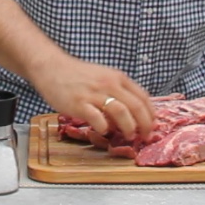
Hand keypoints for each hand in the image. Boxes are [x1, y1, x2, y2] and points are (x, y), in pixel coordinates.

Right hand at [30, 58, 153, 141]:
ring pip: (121, 112)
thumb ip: (118, 90)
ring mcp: (94, 94)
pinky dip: (105, 128)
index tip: (152, 125)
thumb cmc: (78, 75)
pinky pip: (98, 119)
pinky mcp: (80, 104)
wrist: (52, 68)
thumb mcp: (103, 76)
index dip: (151, 114)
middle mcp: (109, 84)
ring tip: (128, 136)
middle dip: (144, 125)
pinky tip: (104, 130)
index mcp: (117, 78)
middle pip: (136, 106)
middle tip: (145, 136)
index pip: (143, 97)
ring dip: (129, 128)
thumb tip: (131, 112)